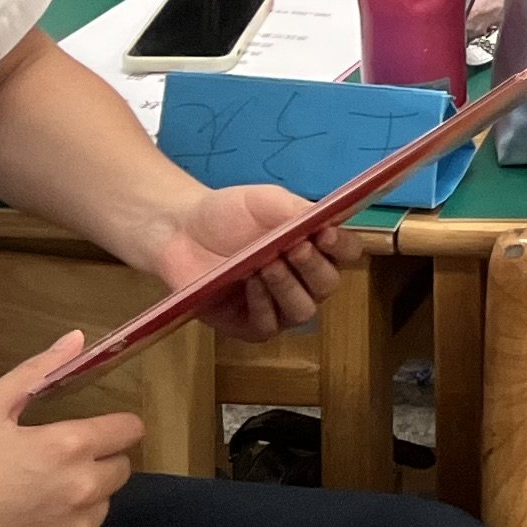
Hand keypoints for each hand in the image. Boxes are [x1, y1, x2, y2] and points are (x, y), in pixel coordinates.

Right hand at [0, 335, 143, 526]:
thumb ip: (36, 373)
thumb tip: (76, 339)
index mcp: (69, 447)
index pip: (129, 430)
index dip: (111, 428)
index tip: (88, 433)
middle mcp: (84, 490)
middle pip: (120, 469)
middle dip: (95, 463)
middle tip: (49, 468)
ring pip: (103, 506)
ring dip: (82, 500)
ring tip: (32, 500)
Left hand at [149, 185, 343, 344]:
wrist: (180, 230)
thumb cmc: (228, 213)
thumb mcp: (266, 201)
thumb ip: (298, 210)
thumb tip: (329, 219)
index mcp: (315, 247)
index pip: (346, 253)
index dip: (342, 247)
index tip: (325, 234)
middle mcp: (303, 279)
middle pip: (328, 284)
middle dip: (314, 267)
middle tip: (294, 249)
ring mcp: (277, 305)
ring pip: (303, 310)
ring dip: (289, 287)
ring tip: (266, 265)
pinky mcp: (249, 325)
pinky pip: (269, 325)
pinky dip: (263, 305)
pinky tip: (250, 284)